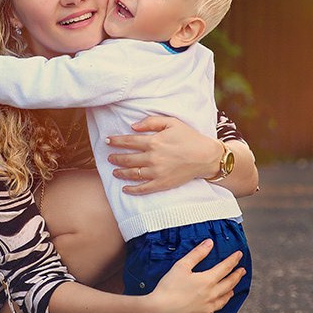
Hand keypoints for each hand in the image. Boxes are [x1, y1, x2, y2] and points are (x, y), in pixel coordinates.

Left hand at [105, 115, 223, 194]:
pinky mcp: (162, 184)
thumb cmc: (189, 137)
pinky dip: (132, 190)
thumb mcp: (172, 122)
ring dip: (120, 172)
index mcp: (154, 142)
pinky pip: (143, 188)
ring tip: (114, 171)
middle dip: (115, 158)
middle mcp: (152, 158)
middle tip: (108, 158)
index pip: (128, 142)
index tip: (107, 141)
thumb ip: (151, 122)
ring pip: (132, 174)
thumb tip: (132, 126)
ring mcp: (156, 173)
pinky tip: (124, 189)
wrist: (205, 157)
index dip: (115, 141)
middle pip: (127, 159)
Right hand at [146, 240, 244, 312]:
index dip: (233, 260)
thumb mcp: (182, 266)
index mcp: (208, 281)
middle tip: (242, 270)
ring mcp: (208, 309)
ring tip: (233, 288)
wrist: (160, 311)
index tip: (239, 254)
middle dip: (237, 276)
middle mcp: (212, 295)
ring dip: (230, 291)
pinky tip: (216, 303)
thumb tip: (210, 243)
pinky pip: (214, 310)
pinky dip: (218, 304)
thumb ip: (197, 254)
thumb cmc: (169, 287)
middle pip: (229, 284)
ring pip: (224, 299)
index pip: (225, 267)